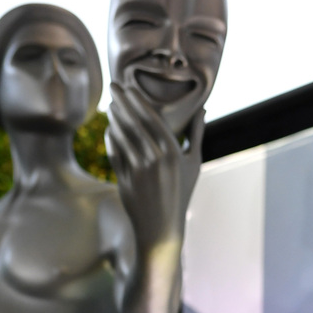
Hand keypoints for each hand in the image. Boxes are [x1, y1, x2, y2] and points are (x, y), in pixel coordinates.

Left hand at [105, 82, 203, 243]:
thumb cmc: (182, 192)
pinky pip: (115, 152)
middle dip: (122, 102)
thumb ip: (196, 134)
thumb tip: (203, 109)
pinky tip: (109, 128)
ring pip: (122, 136)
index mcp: (174, 153)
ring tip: (110, 105)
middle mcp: (156, 160)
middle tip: (113, 86)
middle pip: (134, 123)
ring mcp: (138, 170)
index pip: (152, 119)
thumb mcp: (194, 164)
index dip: (138, 101)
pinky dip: (111, 138)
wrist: (162, 226)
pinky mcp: (124, 179)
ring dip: (114, 117)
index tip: (129, 87)